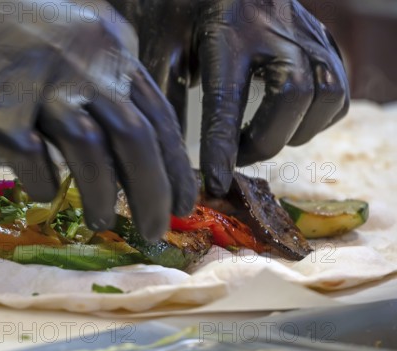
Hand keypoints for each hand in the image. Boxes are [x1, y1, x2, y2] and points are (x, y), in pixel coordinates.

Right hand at [0, 0, 196, 240]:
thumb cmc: (10, 31)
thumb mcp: (76, 38)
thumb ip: (108, 79)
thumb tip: (131, 147)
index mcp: (109, 48)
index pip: (158, 116)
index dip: (176, 167)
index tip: (183, 205)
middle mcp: (82, 63)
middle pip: (134, 137)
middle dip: (154, 193)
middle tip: (154, 232)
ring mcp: (40, 83)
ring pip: (90, 150)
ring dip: (104, 197)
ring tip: (105, 224)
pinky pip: (32, 159)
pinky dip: (44, 184)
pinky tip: (45, 191)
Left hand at [108, 0, 348, 195]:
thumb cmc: (184, 8)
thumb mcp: (164, 43)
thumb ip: (166, 92)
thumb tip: (170, 153)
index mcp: (227, 31)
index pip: (227, 100)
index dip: (222, 148)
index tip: (216, 182)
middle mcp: (276, 30)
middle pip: (291, 99)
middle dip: (263, 141)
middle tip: (237, 156)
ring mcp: (308, 33)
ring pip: (325, 96)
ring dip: (295, 131)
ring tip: (261, 137)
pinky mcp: (324, 39)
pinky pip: (339, 91)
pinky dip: (317, 118)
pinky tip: (286, 121)